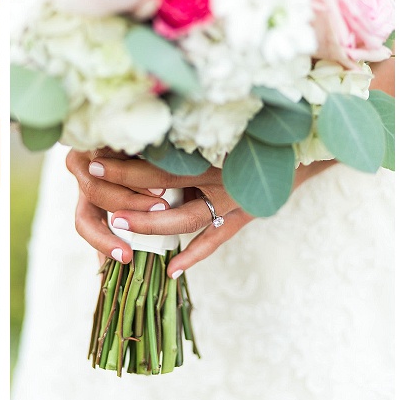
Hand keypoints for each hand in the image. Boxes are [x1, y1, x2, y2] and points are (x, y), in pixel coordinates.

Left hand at [68, 150, 335, 276]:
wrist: (303, 141)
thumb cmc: (252, 130)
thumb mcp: (217, 128)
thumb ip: (180, 133)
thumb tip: (132, 133)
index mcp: (210, 151)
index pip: (160, 161)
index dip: (127, 165)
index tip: (95, 164)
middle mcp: (221, 175)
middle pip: (167, 189)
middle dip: (130, 195)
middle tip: (99, 201)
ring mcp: (235, 199)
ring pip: (188, 220)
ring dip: (153, 228)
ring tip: (121, 232)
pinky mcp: (245, 215)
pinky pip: (217, 240)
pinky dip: (194, 255)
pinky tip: (172, 272)